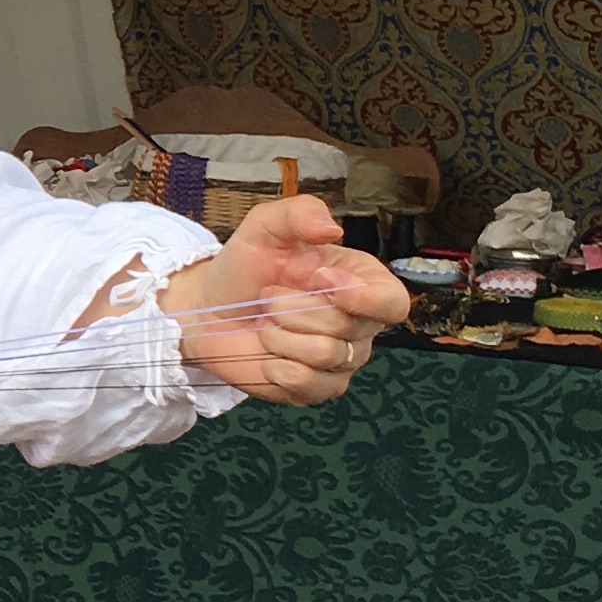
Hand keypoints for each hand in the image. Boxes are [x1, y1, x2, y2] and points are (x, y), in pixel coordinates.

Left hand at [156, 193, 406, 406]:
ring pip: (325, 356)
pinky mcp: (317, 388)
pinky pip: (309, 384)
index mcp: (361, 282)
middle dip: (295, 309)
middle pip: (349, 328)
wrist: (208, 310)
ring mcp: (341, 360)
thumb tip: (333, 228)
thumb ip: (299, 213)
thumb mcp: (265, 227)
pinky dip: (277, 367)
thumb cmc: (245, 268)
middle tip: (268, 297)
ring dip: (281, 335)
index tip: (320, 278)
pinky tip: (266, 353)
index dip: (361, 296)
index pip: (393, 302)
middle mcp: (360, 324)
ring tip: (265, 322)